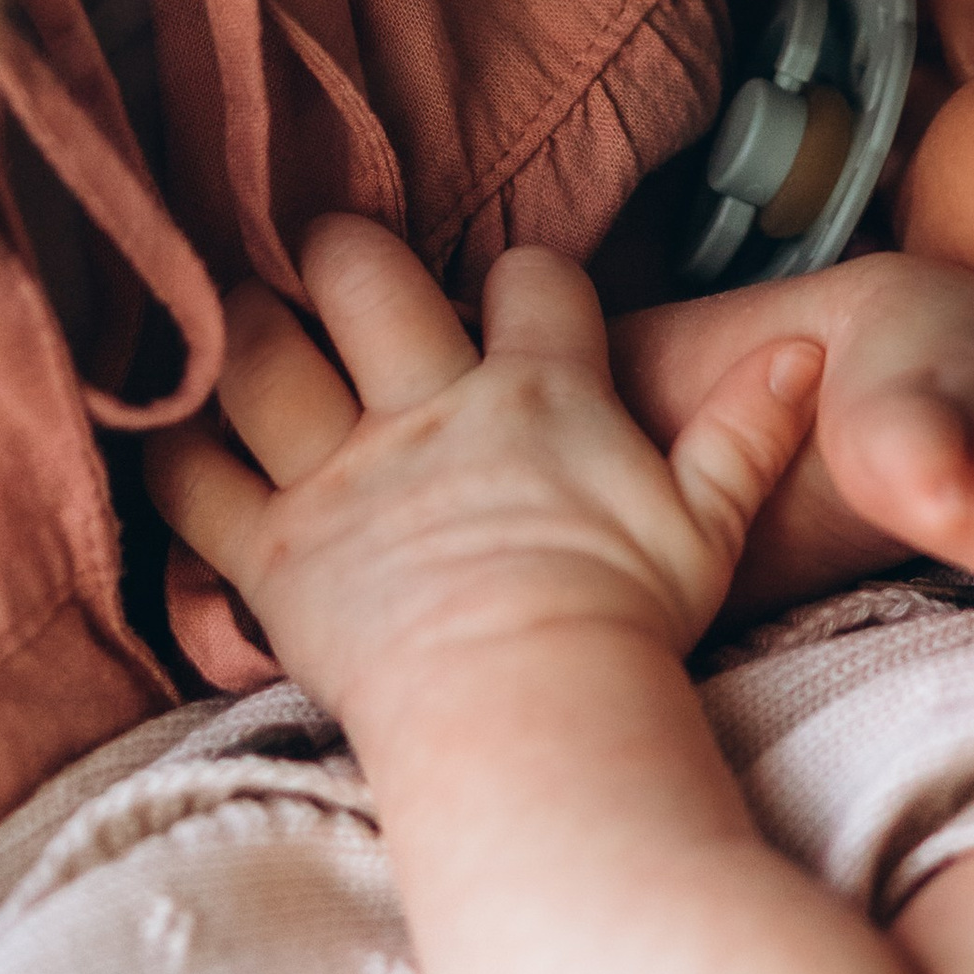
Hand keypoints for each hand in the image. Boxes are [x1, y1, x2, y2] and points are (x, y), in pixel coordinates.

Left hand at [148, 217, 823, 744]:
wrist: (531, 720)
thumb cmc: (624, 628)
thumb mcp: (706, 527)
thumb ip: (749, 431)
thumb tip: (808, 350)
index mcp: (537, 395)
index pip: (531, 279)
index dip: (523, 273)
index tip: (512, 289)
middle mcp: (430, 414)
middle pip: (366, 279)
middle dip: (343, 253)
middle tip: (328, 253)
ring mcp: (344, 478)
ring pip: (263, 356)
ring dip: (245, 325)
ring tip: (239, 312)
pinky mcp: (275, 552)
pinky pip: (195, 481)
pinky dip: (172, 450)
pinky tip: (165, 427)